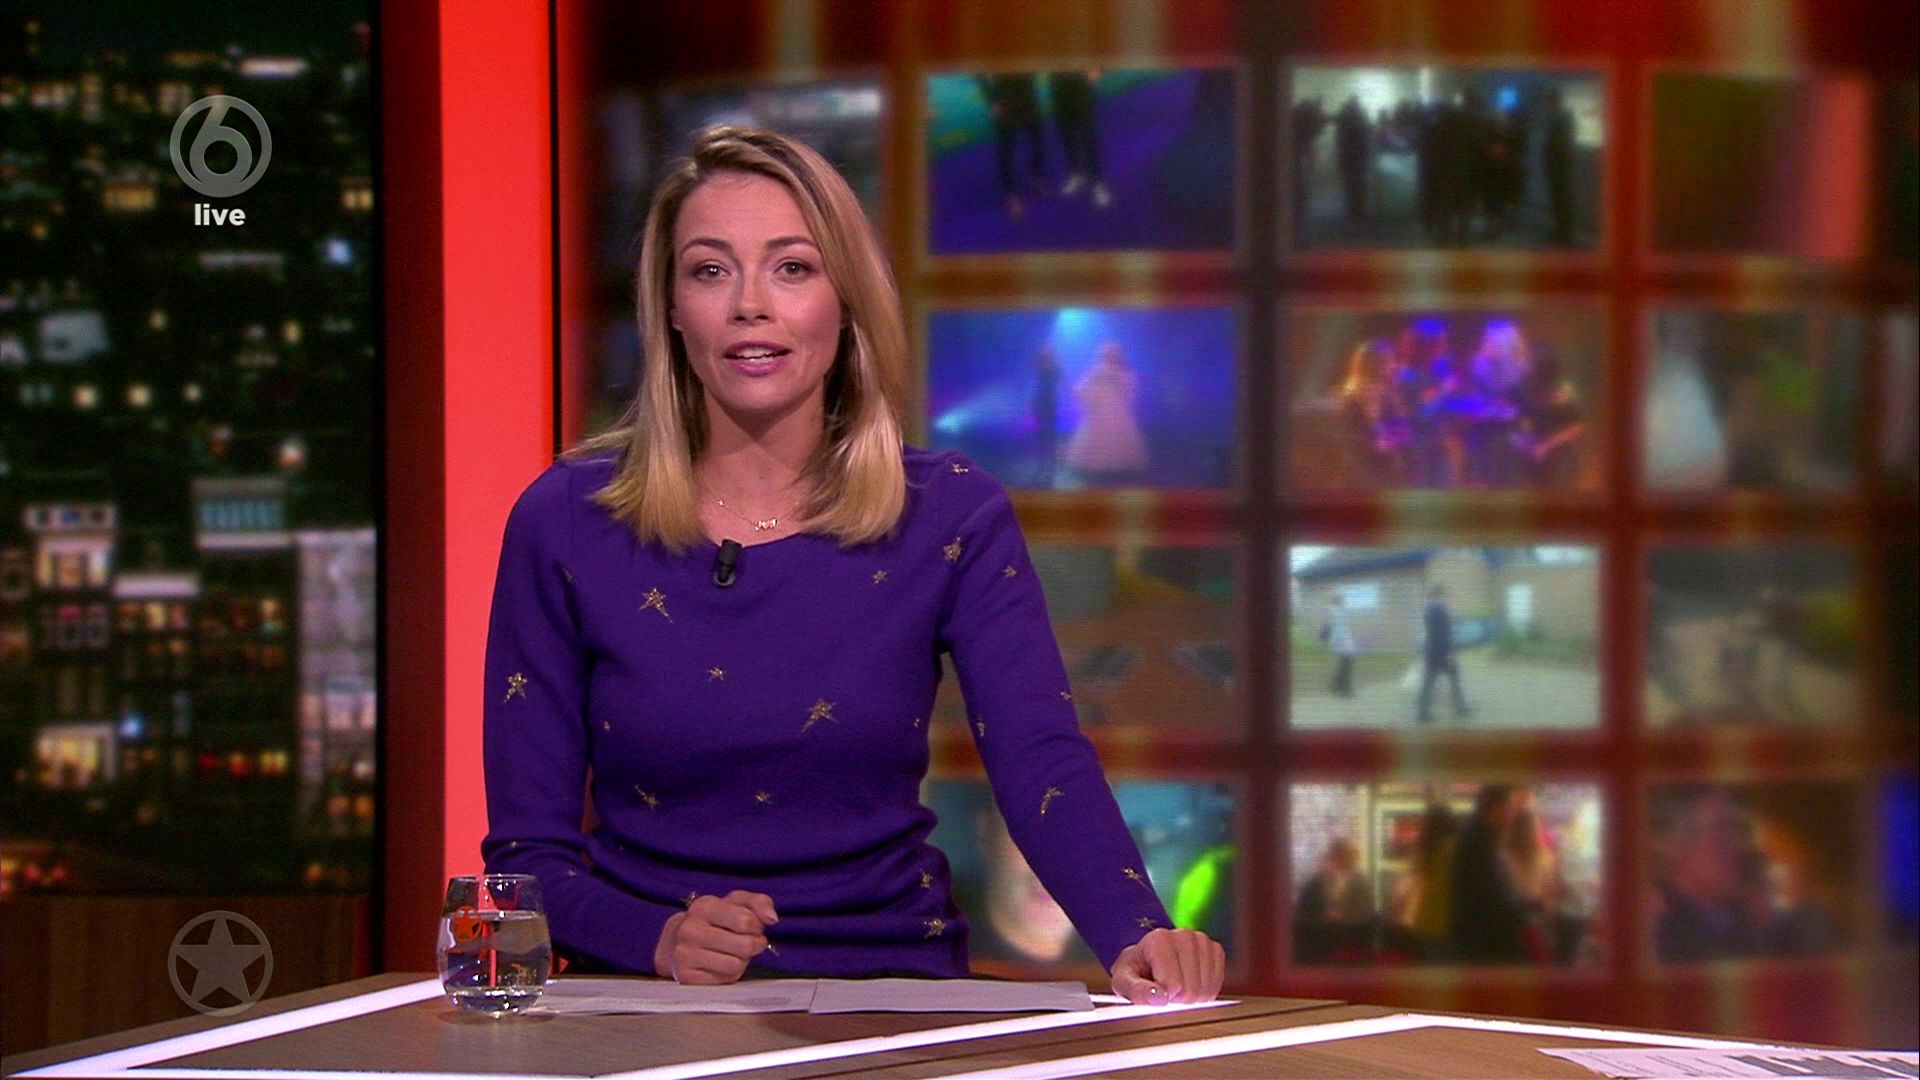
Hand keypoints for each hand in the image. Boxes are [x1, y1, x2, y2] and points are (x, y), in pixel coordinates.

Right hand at [653, 890, 777, 983]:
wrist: (676, 941)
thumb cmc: (715, 920)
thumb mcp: (736, 903)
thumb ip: (759, 903)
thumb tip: (772, 918)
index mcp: (704, 907)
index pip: (747, 921)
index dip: (757, 926)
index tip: (751, 926)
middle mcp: (690, 930)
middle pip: (745, 945)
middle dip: (753, 945)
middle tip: (745, 942)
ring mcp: (685, 954)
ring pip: (737, 965)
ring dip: (741, 961)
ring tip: (731, 953)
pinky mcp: (687, 977)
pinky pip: (725, 980)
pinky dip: (729, 974)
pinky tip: (720, 964)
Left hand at [1108, 927, 1224, 1005]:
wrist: (1148, 958)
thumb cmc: (1135, 971)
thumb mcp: (1124, 982)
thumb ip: (1136, 991)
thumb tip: (1159, 998)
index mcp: (1159, 939)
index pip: (1173, 985)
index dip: (1162, 996)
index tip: (1153, 987)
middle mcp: (1184, 935)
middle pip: (1191, 991)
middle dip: (1177, 998)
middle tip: (1164, 987)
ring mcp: (1202, 941)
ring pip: (1205, 991)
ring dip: (1191, 997)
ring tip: (1176, 984)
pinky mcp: (1215, 950)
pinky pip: (1216, 987)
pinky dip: (1204, 992)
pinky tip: (1190, 982)